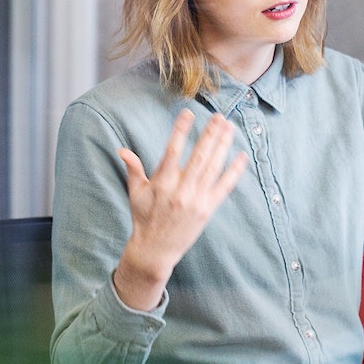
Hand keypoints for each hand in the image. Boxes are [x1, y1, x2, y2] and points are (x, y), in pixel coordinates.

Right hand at [113, 109, 247, 309]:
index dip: (181, 130)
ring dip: (223, 146)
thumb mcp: (135, 193)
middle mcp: (180, 190)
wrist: (155, 250)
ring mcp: (196, 200)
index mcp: (162, 183)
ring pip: (213, 167)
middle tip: (219, 116)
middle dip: (210, 134)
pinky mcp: (207, 210)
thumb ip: (133, 169)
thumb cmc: (143, 218)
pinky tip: (241, 156)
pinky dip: (234, 171)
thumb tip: (122, 150)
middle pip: (199, 156)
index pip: (173, 150)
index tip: (188, 113)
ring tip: (230, 128)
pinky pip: (224, 187)